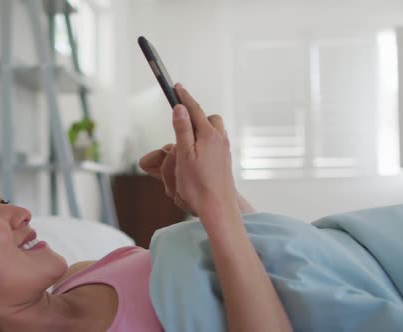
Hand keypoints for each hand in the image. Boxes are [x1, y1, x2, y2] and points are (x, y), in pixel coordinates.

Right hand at [140, 84, 236, 218]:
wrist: (219, 208)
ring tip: (188, 138)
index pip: (194, 109)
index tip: (176, 86)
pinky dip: (206, 141)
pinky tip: (198, 153)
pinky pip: (216, 142)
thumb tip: (180, 107)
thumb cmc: (198, 185)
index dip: (184, 97)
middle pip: (208, 118)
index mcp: (208, 135)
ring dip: (202, 129)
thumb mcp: (184, 155)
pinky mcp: (225, 160)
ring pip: (214, 130)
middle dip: (195, 115)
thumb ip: (183, 129)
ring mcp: (224, 150)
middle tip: (181, 119)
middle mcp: (220, 139)